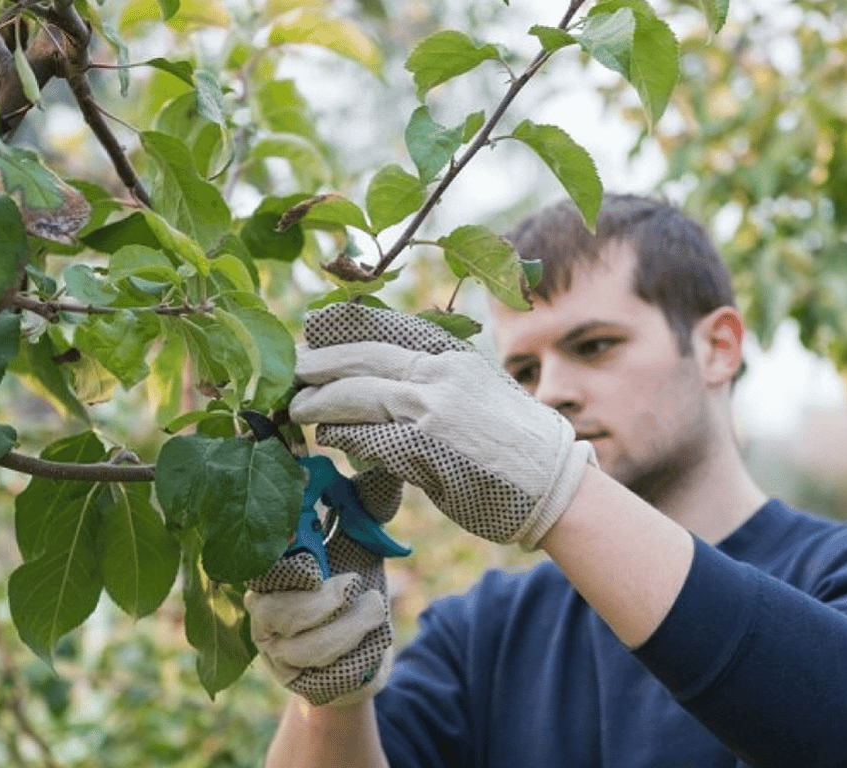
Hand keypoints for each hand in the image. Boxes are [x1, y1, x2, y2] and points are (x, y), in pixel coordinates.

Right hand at [245, 467, 400, 706]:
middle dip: (323, 600)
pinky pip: (326, 675)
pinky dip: (357, 656)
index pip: (261, 564)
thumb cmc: (354, 591)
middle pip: (276, 610)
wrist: (361, 657)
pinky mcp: (298, 684)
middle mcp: (262, 613)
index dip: (285, 559)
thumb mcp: (360, 544)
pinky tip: (371, 644)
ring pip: (306, 646)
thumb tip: (385, 466)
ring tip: (376, 607)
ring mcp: (277, 652)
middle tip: (353, 585)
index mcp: (270, 571)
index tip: (314, 555)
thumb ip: (366, 506)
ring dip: (351, 627)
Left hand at [290, 303, 593, 547]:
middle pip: (361, 357)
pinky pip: (367, 437)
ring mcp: (430, 410)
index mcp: (453, 354)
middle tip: (292, 370)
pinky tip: (329, 436)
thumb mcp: (478, 390)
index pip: (385, 328)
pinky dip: (342, 434)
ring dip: (319, 402)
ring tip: (298, 408)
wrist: (554, 483)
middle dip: (319, 364)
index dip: (343, 329)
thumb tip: (385, 382)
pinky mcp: (423, 449)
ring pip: (356, 394)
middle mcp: (440, 373)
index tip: (314, 329)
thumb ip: (434, 381)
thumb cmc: (517, 444)